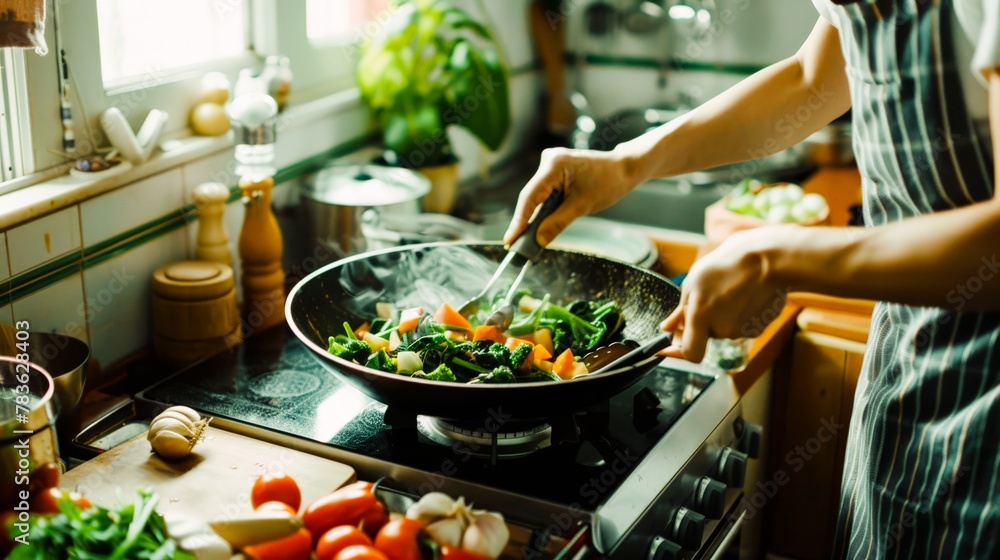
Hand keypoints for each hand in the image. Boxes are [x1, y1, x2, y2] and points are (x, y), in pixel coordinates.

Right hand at [503, 147, 636, 245]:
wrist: (625, 168)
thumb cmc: (608, 183)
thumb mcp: (582, 206)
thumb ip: (557, 223)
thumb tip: (538, 241)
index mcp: (553, 165)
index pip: (529, 197)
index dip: (519, 221)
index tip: (510, 241)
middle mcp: (548, 161)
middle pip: (530, 197)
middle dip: (524, 221)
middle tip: (514, 246)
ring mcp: (551, 165)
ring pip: (536, 196)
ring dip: (534, 217)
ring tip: (523, 240)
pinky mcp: (555, 171)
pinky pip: (544, 193)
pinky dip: (543, 209)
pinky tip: (537, 225)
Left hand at [661, 226, 791, 361]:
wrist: (769, 259)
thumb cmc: (728, 265)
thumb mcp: (695, 281)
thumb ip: (680, 311)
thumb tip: (666, 329)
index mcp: (701, 317)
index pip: (689, 352)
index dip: (677, 352)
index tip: (669, 347)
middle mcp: (721, 329)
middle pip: (706, 334)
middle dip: (705, 320)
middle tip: (712, 294)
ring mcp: (742, 331)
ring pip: (725, 329)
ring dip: (724, 314)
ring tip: (732, 289)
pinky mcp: (759, 328)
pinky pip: (742, 326)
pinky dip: (741, 314)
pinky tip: (746, 294)